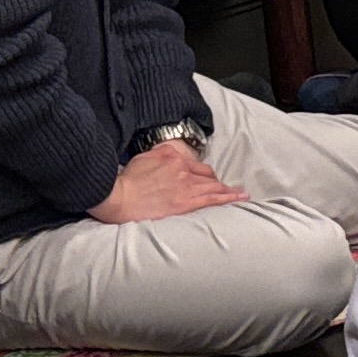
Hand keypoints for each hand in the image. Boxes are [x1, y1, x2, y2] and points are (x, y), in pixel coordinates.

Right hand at [91, 139, 247, 226]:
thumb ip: (159, 157)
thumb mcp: (142, 159)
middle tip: (221, 188)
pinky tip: (239, 198)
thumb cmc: (125, 181)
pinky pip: (213, 198)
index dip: (199, 173)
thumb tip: (166, 160)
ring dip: (227, 190)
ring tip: (240, 194)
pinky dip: (228, 197)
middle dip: (214, 181)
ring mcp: (186, 184)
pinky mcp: (186, 201)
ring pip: (213, 186)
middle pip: (206, 174)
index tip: (202, 178)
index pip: (193, 163)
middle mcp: (182, 166)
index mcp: (171, 155)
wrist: (117, 196)